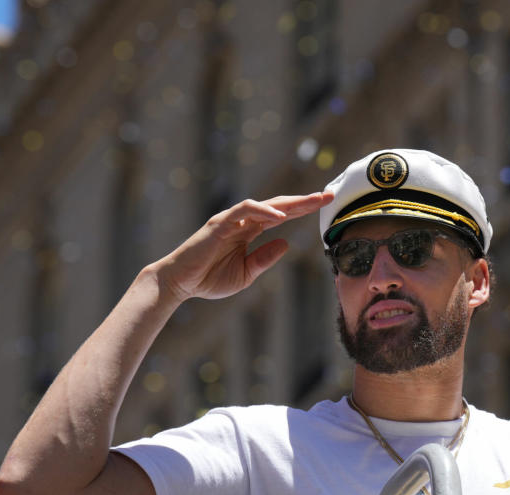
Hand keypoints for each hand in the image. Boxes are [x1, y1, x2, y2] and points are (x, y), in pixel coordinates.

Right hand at [154, 192, 333, 301]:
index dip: (303, 209)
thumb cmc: (209, 279)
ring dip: (291, 202)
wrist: (180, 284)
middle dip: (304, 200)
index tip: (325, 205)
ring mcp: (231, 220)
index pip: (281, 215)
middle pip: (279, 205)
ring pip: (265, 203)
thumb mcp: (246, 273)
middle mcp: (243, 222)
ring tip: (313, 201)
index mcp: (250, 232)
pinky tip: (281, 216)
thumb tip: (286, 244)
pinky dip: (263, 210)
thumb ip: (265, 258)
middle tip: (329, 195)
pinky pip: (244, 210)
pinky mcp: (219, 223)